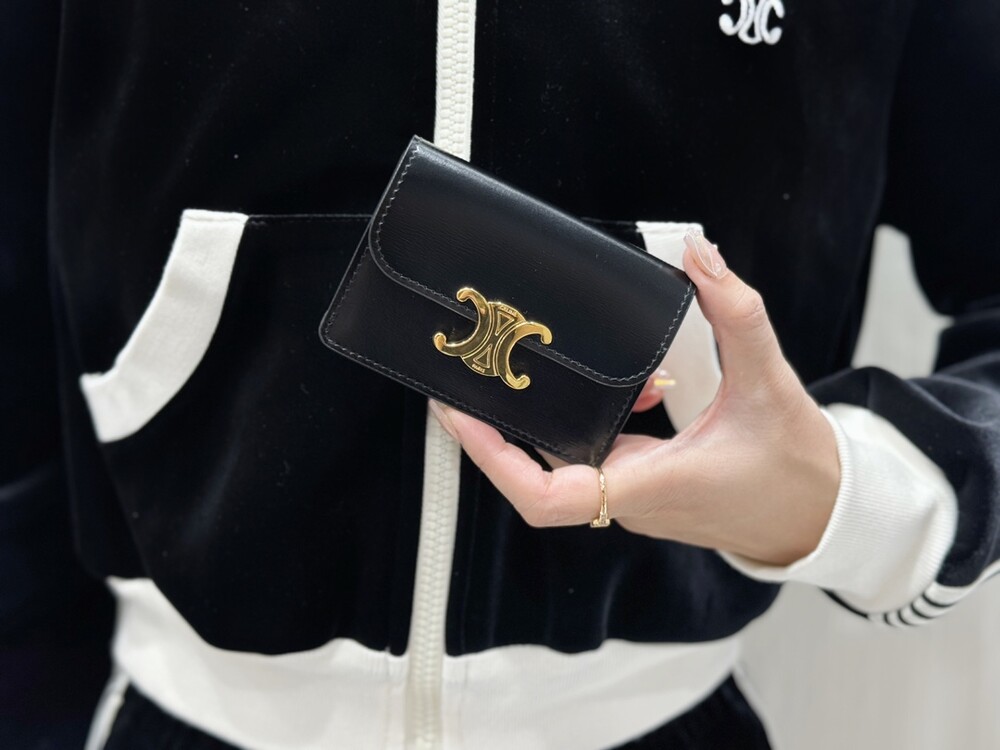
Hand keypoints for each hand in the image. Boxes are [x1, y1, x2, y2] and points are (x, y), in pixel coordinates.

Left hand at [429, 231, 838, 565]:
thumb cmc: (797, 467)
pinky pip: (595, 454)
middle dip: (500, 424)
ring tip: (556, 362)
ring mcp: (632, 498)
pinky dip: (596, 415)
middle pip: (534, 472)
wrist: (820, 515)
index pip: (547, 496)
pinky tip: (633, 385)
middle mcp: (628, 498)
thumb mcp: (770, 382)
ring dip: (556, 412)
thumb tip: (700, 255)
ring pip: (562, 460)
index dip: (492, 458)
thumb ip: (736, 312)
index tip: (460, 414)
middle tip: (472, 371)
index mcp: (648, 484)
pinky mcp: (642, 489)